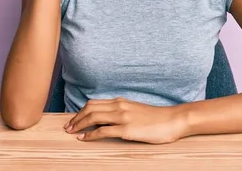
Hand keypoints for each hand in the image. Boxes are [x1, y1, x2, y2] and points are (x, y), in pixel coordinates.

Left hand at [64, 97, 186, 143]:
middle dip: (76, 117)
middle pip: (90, 108)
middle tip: (68, 127)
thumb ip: (122, 112)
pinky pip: (103, 131)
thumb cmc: (157, 118)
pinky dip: (90, 135)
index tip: (74, 119)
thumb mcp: (136, 110)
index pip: (94, 103)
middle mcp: (119, 106)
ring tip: (72, 132)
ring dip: (79, 124)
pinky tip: (84, 139)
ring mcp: (122, 117)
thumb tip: (108, 120)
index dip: (81, 111)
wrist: (173, 120)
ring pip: (93, 117)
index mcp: (121, 101)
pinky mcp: (127, 129)